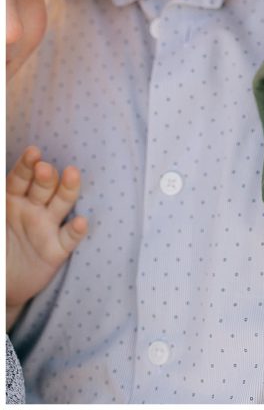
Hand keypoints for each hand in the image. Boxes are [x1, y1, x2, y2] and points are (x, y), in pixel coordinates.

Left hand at [6, 146, 87, 328]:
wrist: (4, 283)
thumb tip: (0, 186)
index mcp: (13, 199)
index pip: (20, 178)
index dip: (26, 165)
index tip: (33, 153)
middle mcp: (33, 208)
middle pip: (43, 186)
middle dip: (45, 176)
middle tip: (44, 168)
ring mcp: (47, 227)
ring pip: (61, 204)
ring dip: (67, 189)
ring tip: (72, 174)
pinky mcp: (57, 250)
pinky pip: (68, 238)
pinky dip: (76, 230)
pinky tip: (81, 221)